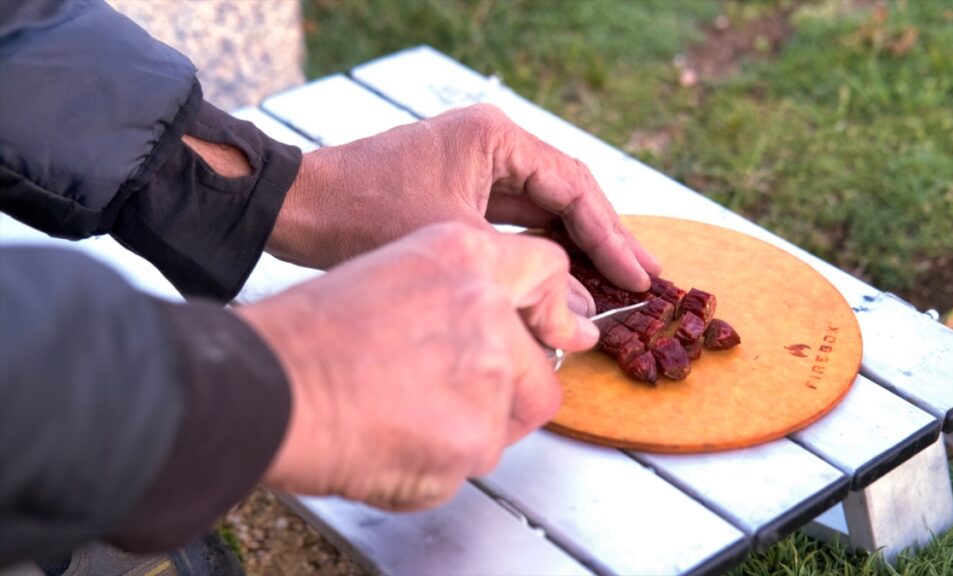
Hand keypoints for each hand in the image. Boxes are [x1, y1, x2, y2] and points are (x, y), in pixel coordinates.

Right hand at [238, 223, 597, 509]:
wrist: (267, 386)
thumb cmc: (305, 334)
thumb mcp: (388, 273)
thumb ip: (455, 294)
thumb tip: (494, 331)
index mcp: (463, 254)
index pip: (545, 270)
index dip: (553, 309)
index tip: (562, 330)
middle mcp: (487, 309)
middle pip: (537, 364)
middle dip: (506, 388)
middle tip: (449, 396)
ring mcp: (488, 374)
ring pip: (508, 417)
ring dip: (470, 426)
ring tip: (403, 416)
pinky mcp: (477, 436)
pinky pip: (477, 459)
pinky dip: (442, 462)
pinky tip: (394, 440)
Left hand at [267, 104, 660, 302]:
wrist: (300, 210)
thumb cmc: (365, 214)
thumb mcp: (456, 244)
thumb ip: (525, 274)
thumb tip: (583, 307)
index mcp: (496, 138)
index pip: (573, 188)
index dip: (612, 236)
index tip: (642, 274)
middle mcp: (493, 145)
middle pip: (567, 195)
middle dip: (606, 239)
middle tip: (649, 278)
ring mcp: (477, 167)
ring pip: (545, 210)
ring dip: (578, 246)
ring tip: (621, 281)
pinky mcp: (462, 191)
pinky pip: (518, 221)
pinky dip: (542, 250)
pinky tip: (569, 278)